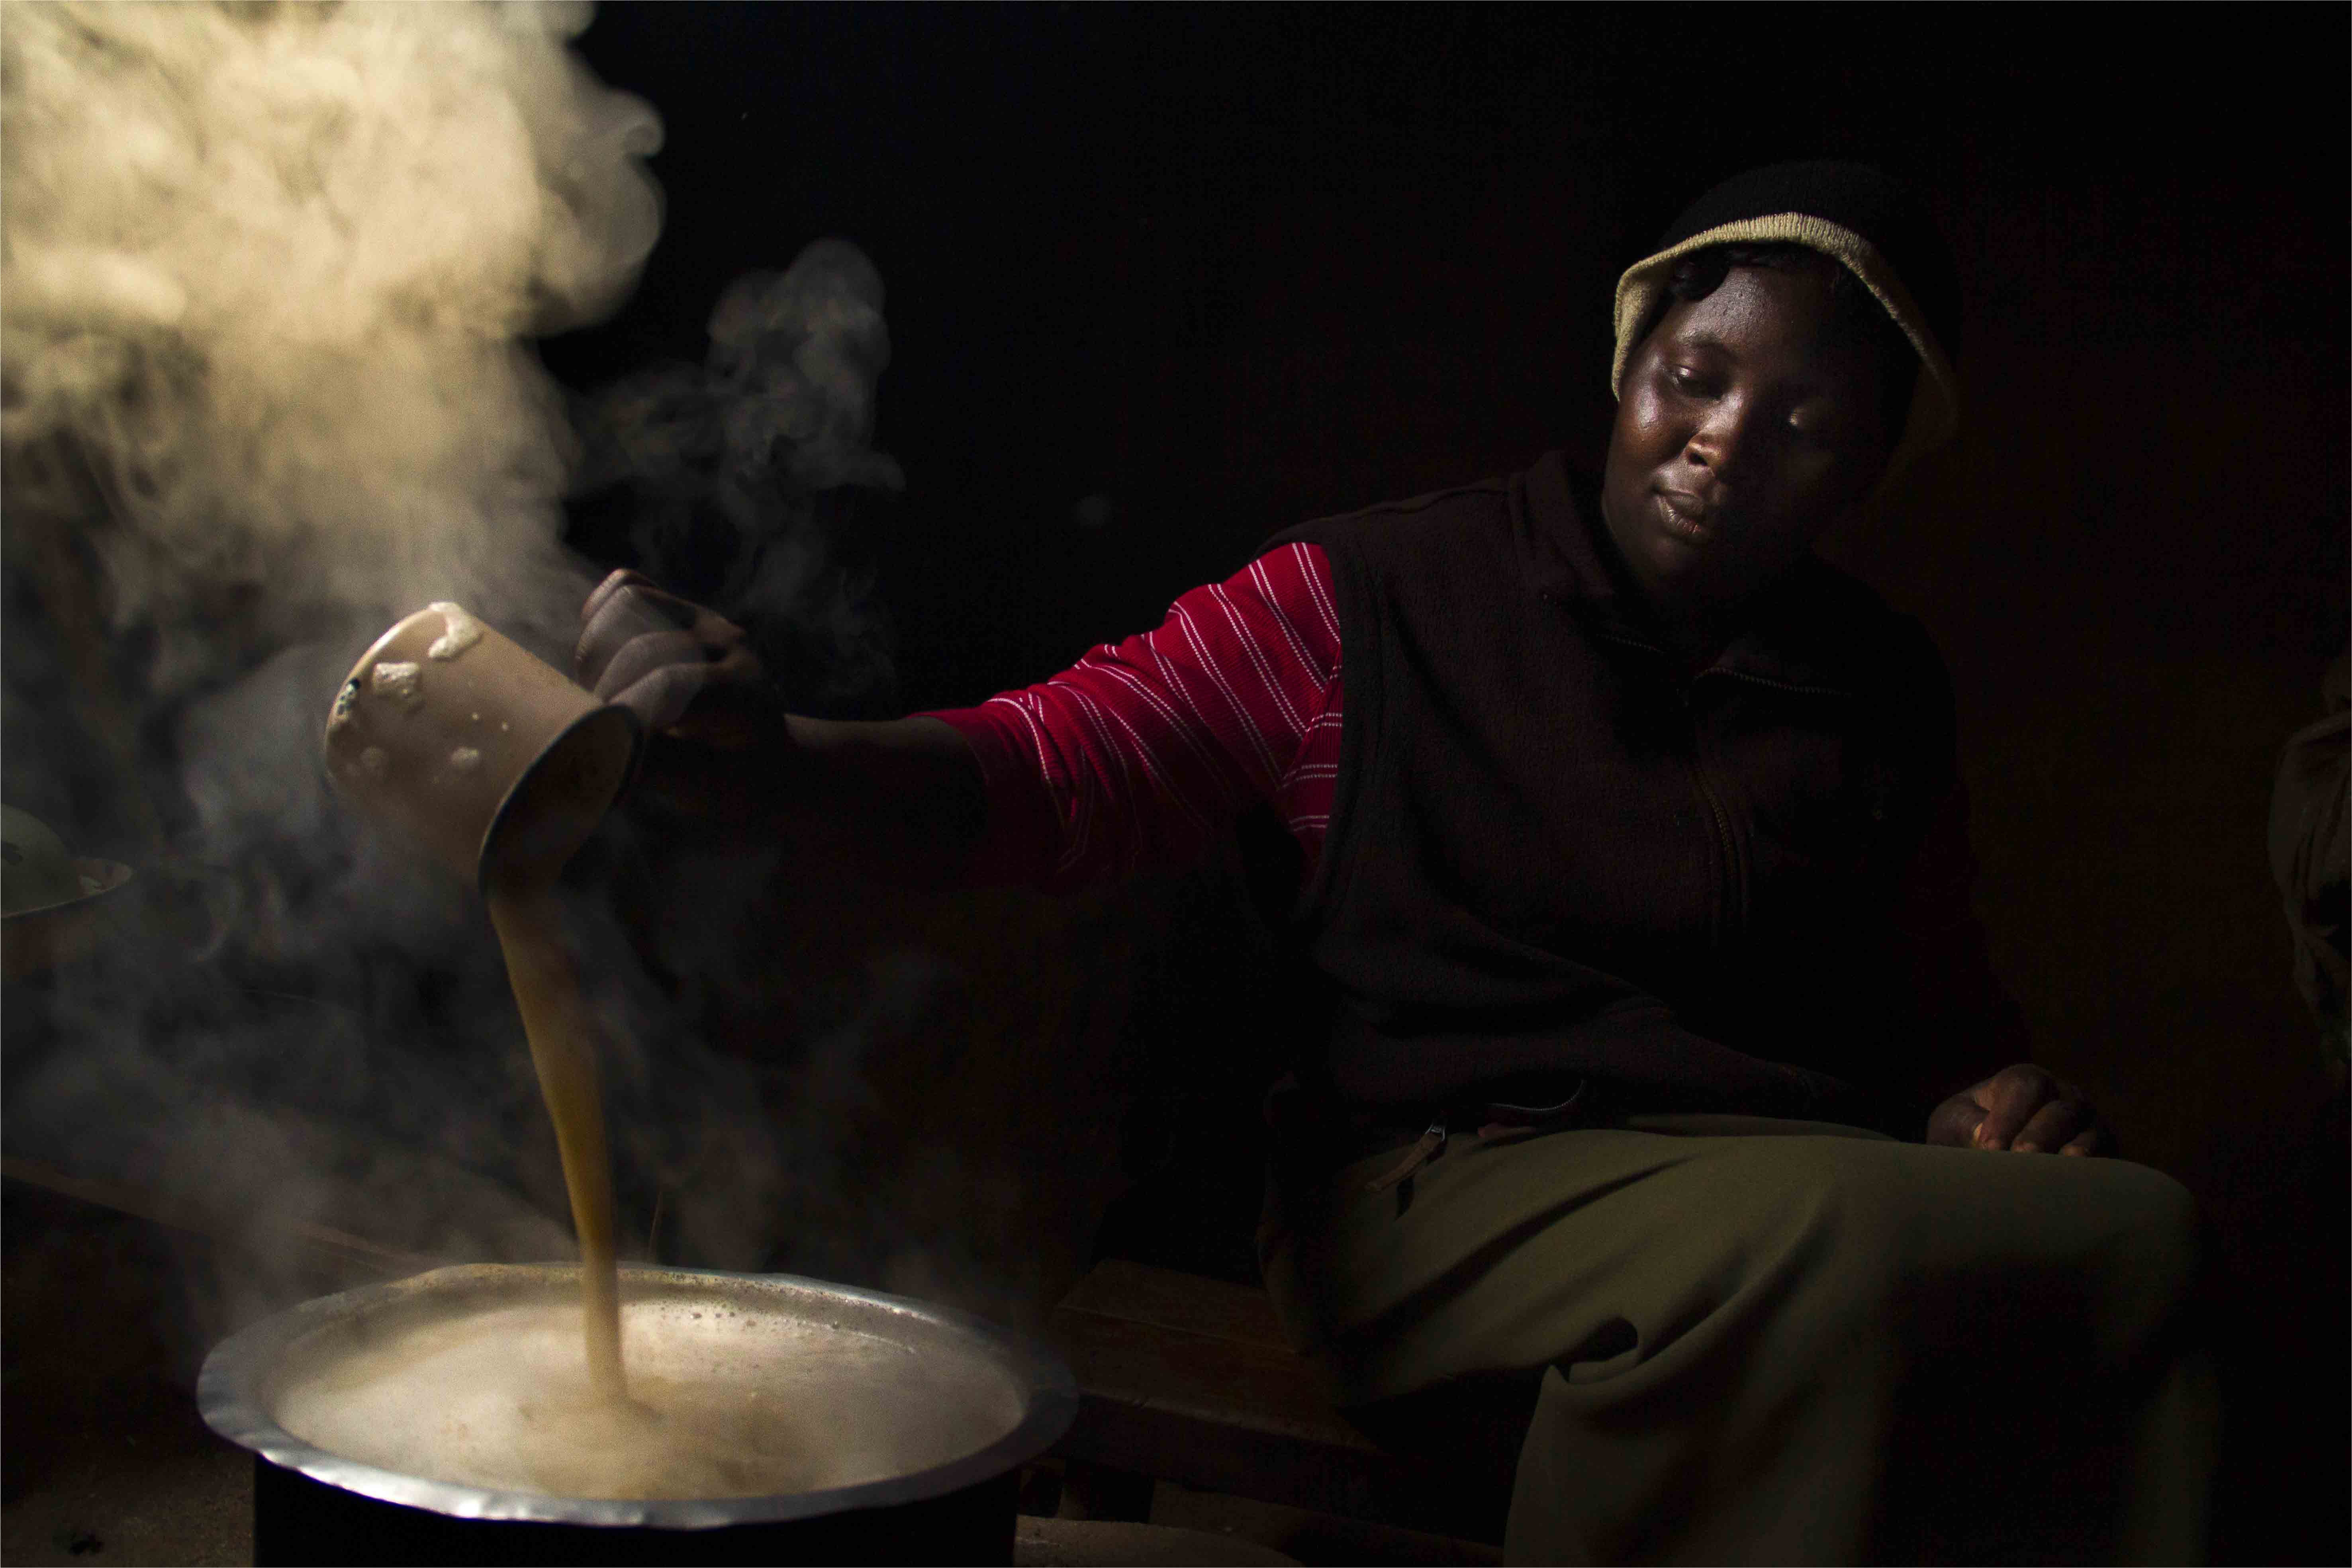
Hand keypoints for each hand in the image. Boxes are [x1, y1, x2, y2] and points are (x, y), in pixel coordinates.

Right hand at [575, 570, 788, 823]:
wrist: (763, 756)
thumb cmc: (730, 780)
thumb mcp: (705, 788)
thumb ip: (657, 768)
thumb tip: (597, 744)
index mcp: (744, 697)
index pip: (669, 685)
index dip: (624, 712)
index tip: (605, 743)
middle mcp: (731, 648)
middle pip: (645, 645)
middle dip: (607, 687)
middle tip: (600, 725)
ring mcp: (708, 622)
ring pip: (633, 602)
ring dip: (597, 650)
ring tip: (600, 694)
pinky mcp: (682, 611)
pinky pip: (629, 586)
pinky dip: (600, 614)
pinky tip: (597, 659)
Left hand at [1925, 1063, 2111, 1155]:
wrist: (1993, 1157)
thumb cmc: (1968, 1131)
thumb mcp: (1955, 1122)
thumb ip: (1964, 1125)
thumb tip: (1982, 1136)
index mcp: (2025, 1081)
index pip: (2023, 1088)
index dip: (2009, 1115)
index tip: (1990, 1147)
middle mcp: (2063, 1096)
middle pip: (2059, 1110)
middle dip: (2040, 1134)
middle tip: (2022, 1156)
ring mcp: (2089, 1123)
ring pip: (2089, 1133)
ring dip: (2074, 1151)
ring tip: (2059, 1168)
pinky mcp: (2105, 1153)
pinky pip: (2107, 1159)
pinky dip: (2094, 1171)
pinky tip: (2079, 1186)